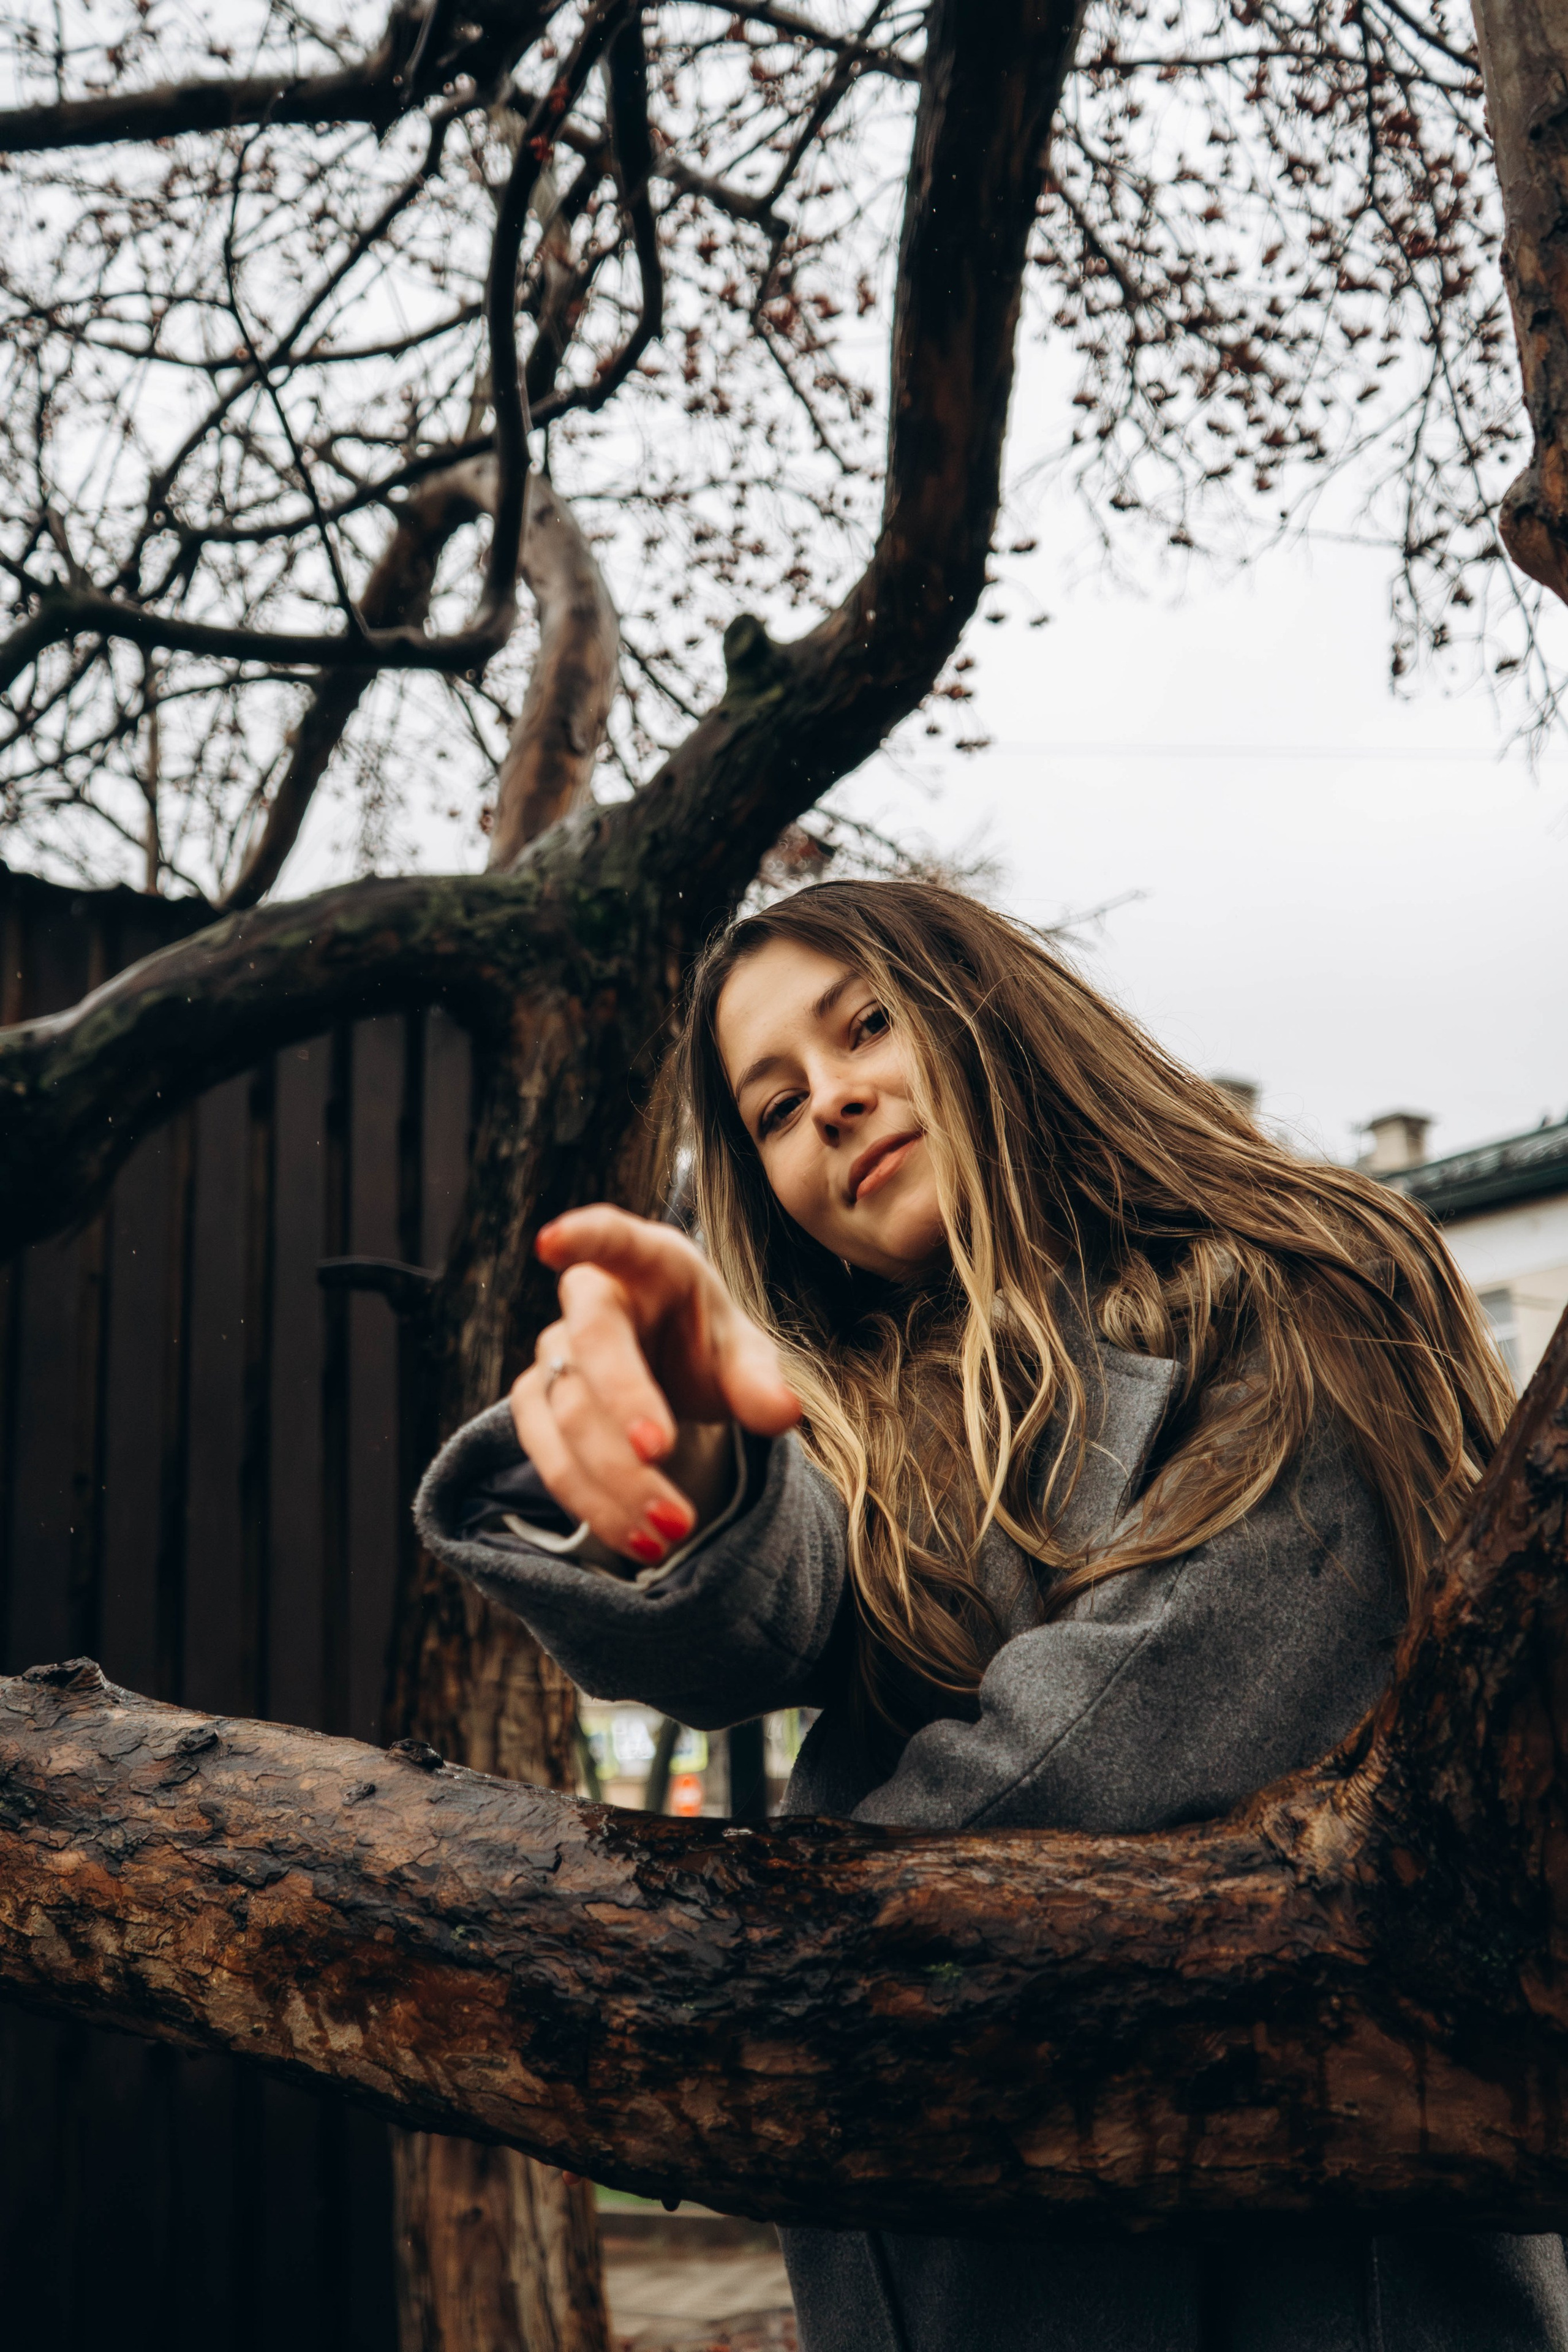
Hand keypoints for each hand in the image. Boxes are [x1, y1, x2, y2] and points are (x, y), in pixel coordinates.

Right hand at [509, 1205, 799, 1567]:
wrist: (676, 1379)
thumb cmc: (709, 1349)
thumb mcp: (745, 1356)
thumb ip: (759, 1380)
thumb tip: (784, 1413)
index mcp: (650, 1265)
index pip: (613, 1237)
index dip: (583, 1236)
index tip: (551, 1243)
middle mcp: (593, 1300)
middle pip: (592, 1344)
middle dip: (622, 1402)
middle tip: (663, 1454)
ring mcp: (557, 1352)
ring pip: (566, 1412)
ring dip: (613, 1475)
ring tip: (672, 1530)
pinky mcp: (540, 1404)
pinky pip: (549, 1455)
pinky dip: (592, 1502)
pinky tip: (638, 1538)